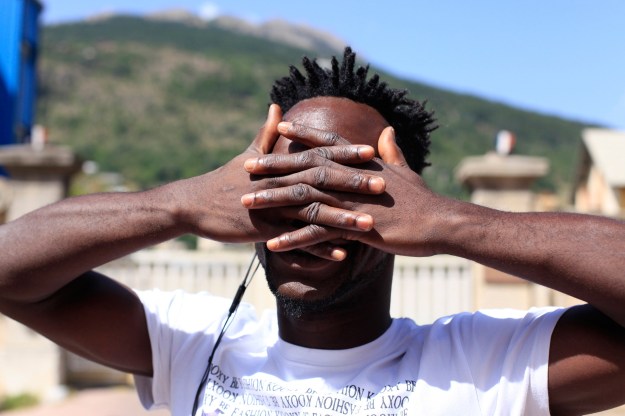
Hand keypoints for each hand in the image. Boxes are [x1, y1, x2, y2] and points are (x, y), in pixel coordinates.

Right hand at [180, 106, 386, 258]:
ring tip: (370, 225)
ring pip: (314, 211)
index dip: (345, 154)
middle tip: (383, 185)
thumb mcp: (246, 154)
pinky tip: (342, 255)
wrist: (194, 204)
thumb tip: (274, 106)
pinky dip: (319, 247)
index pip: (318, 154)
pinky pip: (297, 240)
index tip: (372, 152)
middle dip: (353, 183)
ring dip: (343, 218)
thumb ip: (265, 132)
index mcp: (280, 164)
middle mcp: (280, 182)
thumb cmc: (222, 179)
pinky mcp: (264, 230)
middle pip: (322, 181)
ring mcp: (273, 206)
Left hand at [242, 126, 446, 257]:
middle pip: (305, 169)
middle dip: (274, 166)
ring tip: (247, 202)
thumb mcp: (405, 171)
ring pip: (304, 198)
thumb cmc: (423, 199)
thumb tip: (386, 132)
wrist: (440, 223)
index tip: (279, 128)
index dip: (303, 135)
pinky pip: (317, 233)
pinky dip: (293, 237)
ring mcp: (351, 202)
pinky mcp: (354, 227)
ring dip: (274, 200)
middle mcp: (351, 178)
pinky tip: (272, 243)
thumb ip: (391, 152)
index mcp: (362, 164)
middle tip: (246, 166)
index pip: (327, 145)